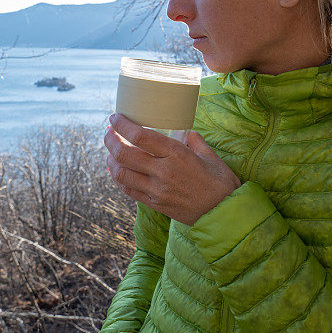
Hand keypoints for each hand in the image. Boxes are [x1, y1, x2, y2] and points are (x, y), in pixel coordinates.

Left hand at [105, 113, 241, 225]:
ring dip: (110, 160)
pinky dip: (119, 178)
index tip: (114, 118)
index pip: (140, 136)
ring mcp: (156, 190)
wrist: (223, 214)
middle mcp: (163, 172)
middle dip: (110, 140)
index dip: (122, 125)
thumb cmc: (221, 183)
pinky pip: (129, 190)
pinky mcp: (155, 204)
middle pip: (124, 154)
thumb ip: (195, 141)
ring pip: (121, 174)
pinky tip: (118, 170)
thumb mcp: (211, 156)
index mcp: (177, 155)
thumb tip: (184, 131)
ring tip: (110, 151)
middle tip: (108, 132)